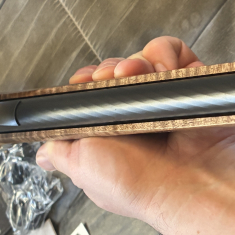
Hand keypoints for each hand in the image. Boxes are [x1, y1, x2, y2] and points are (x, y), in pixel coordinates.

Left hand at [35, 37, 234, 223]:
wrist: (190, 181)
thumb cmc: (139, 182)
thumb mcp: (82, 168)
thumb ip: (61, 152)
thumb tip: (43, 154)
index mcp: (113, 132)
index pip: (93, 91)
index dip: (86, 82)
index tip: (84, 84)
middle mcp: (139, 114)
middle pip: (118, 69)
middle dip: (110, 70)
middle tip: (109, 81)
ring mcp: (166, 99)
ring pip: (143, 59)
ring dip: (137, 62)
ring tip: (136, 77)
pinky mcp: (191, 85)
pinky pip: (175, 53)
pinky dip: (167, 55)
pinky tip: (163, 73)